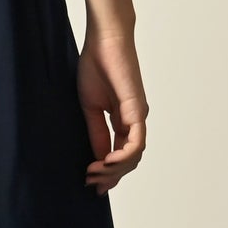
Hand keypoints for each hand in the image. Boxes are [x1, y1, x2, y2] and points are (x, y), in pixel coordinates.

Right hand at [78, 28, 147, 194]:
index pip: (120, 155)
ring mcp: (138, 117)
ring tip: (93, 173)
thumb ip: (96, 133)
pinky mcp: (137, 110)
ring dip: (114, 170)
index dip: (108, 173)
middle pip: (128, 160)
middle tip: (90, 183)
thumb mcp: (90, 108)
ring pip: (133, 156)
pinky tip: (106, 162)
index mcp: (123, 120)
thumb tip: (98, 159)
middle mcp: (134, 121)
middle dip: (109, 176)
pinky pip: (136, 143)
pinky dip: (122, 157)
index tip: (91, 184)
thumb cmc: (96, 67)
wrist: (103, 42)